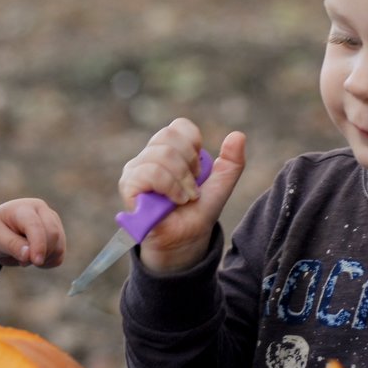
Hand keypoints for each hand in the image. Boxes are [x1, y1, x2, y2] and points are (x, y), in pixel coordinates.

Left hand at [0, 199, 65, 267]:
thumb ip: (12, 245)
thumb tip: (29, 255)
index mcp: (24, 208)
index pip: (36, 226)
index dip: (38, 245)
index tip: (36, 261)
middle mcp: (43, 211)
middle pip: (53, 235)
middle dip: (40, 254)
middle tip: (21, 261)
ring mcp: (52, 222)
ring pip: (59, 247)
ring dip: (43, 259)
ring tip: (24, 258)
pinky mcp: (58, 234)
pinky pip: (60, 255)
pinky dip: (48, 262)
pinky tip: (34, 257)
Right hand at [118, 117, 245, 273]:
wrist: (186, 240)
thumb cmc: (197, 212)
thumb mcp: (220, 186)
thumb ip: (232, 162)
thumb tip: (238, 135)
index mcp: (168, 150)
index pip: (178, 127)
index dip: (193, 144)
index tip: (199, 169)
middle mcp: (149, 155)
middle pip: (169, 136)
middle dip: (189, 164)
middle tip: (192, 187)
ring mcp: (136, 169)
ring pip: (162, 154)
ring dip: (182, 180)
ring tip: (185, 198)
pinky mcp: (129, 185)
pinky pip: (150, 172)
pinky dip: (170, 186)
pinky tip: (175, 201)